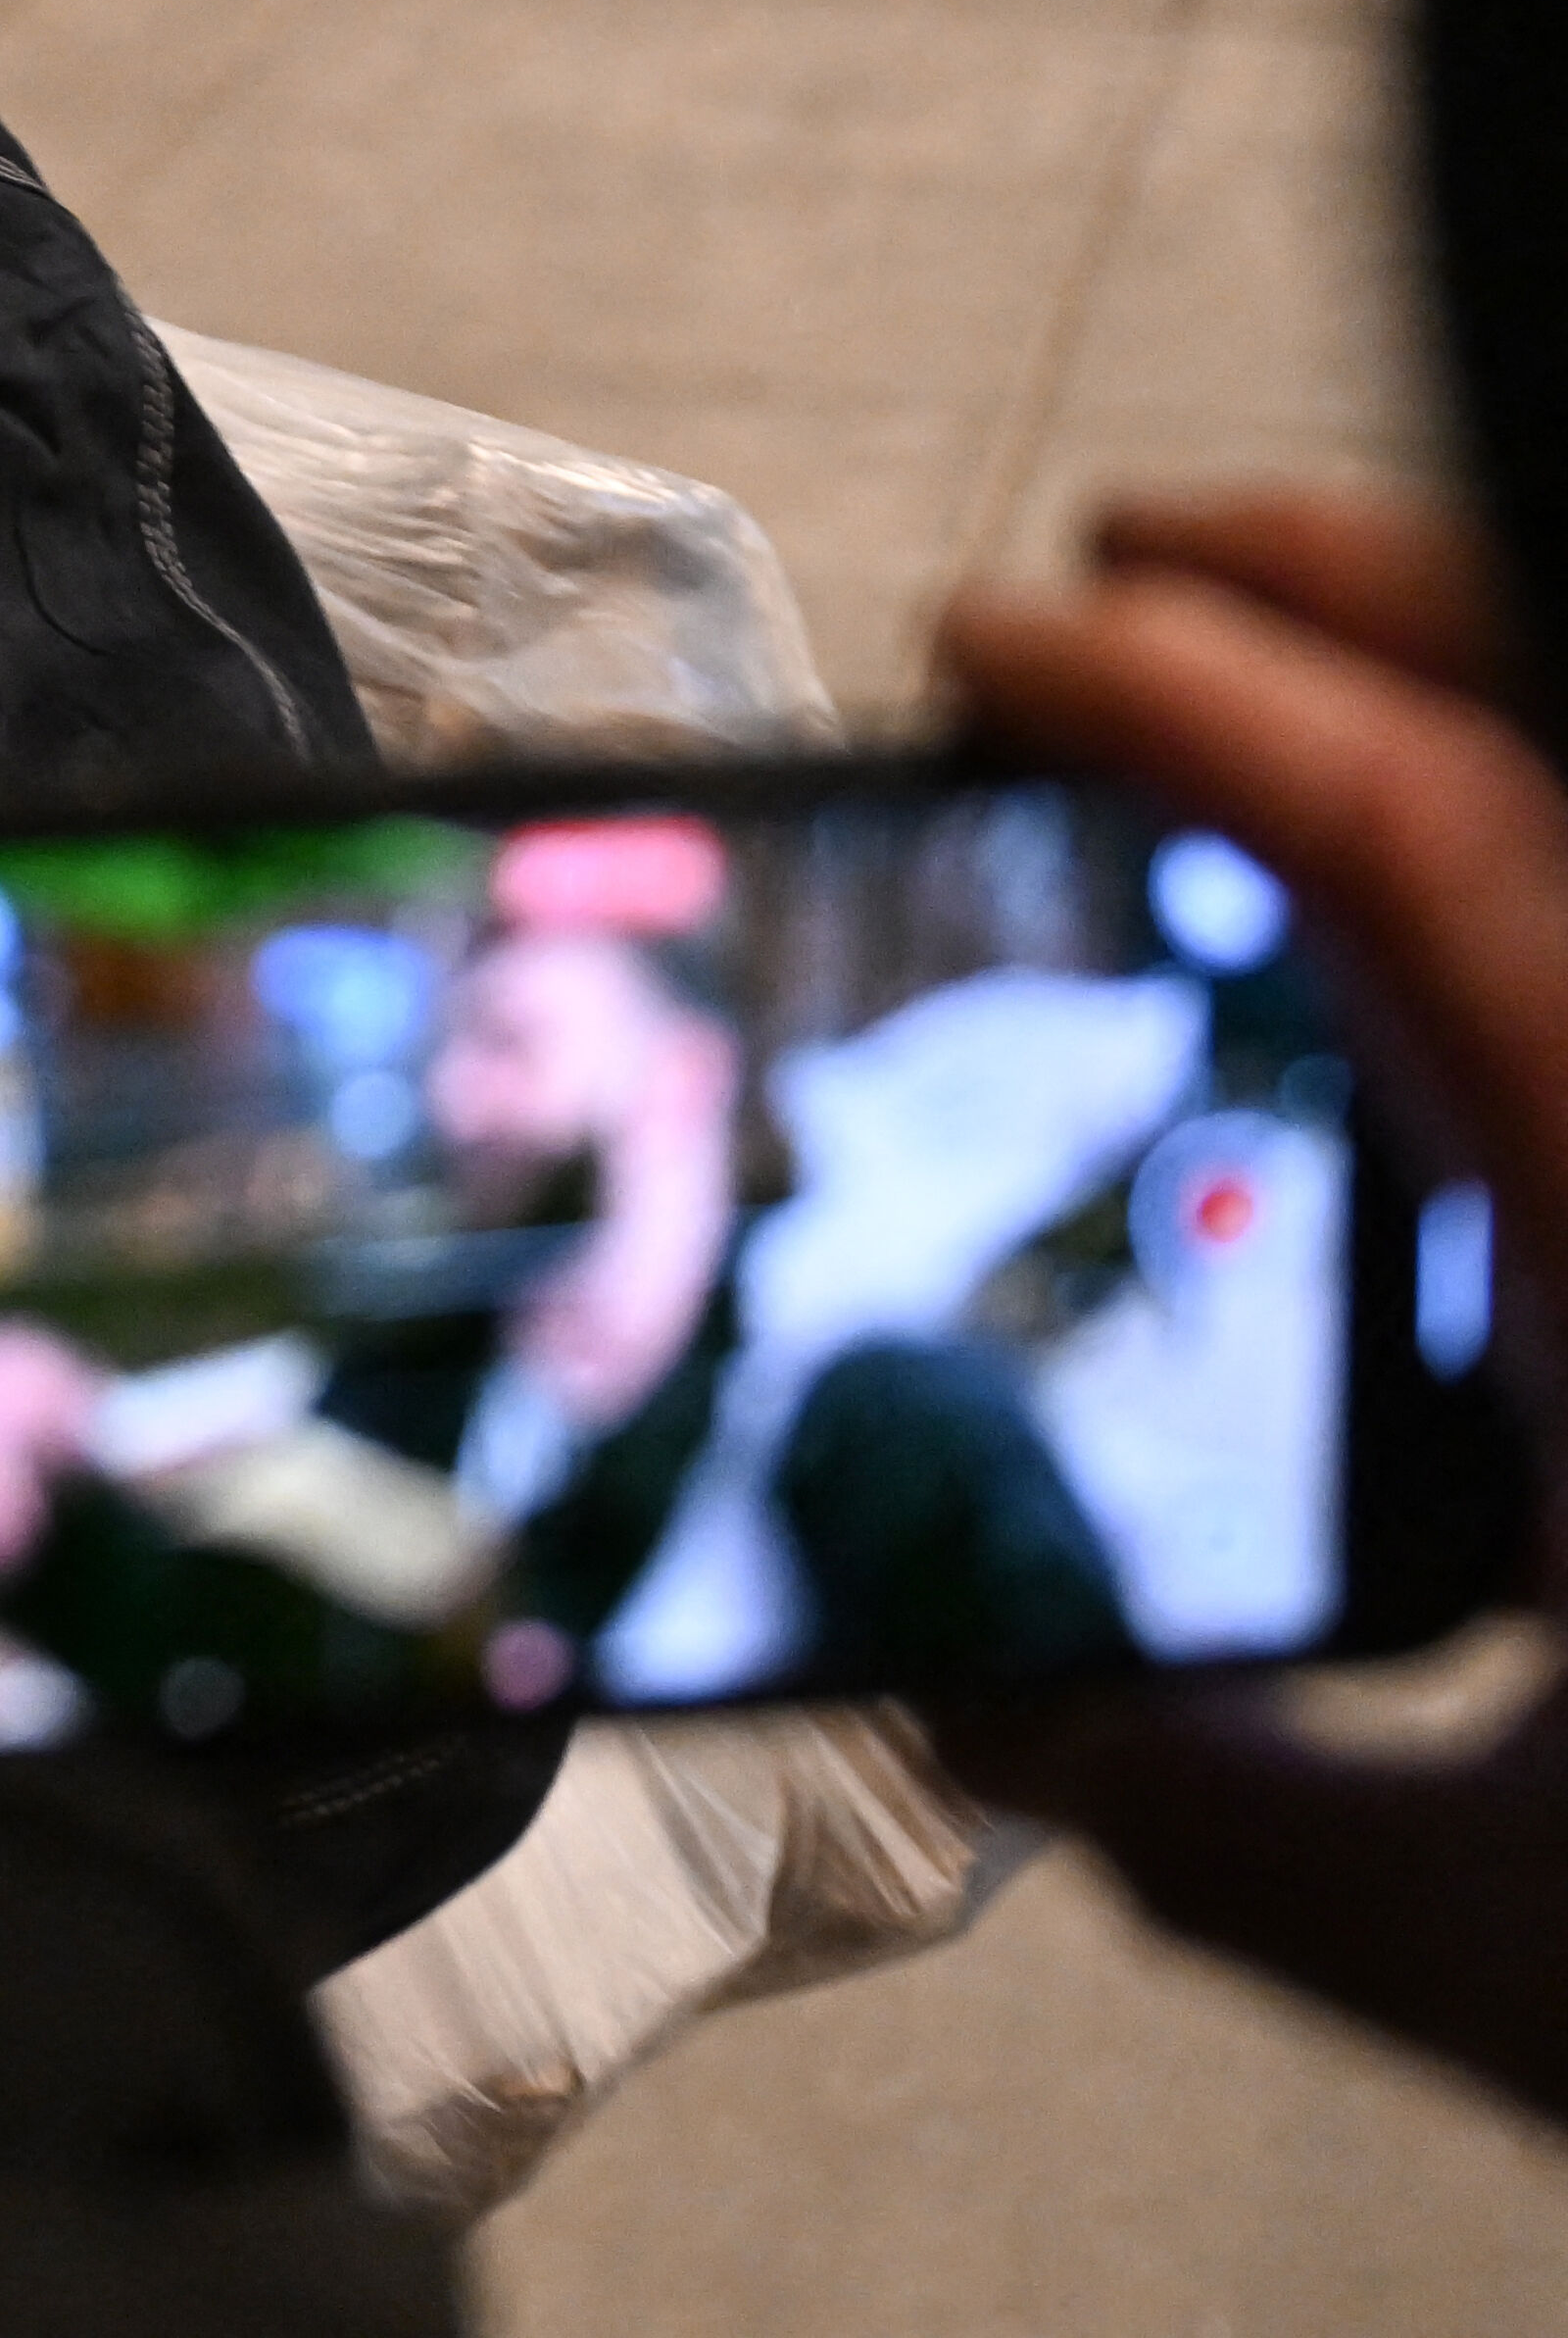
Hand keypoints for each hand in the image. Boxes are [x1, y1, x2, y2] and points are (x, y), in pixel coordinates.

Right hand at [931, 485, 1567, 2125]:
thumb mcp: (1523, 1941)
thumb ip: (1230, 1815)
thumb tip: (1040, 1730)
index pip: (1421, 834)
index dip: (1191, 682)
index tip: (1013, 638)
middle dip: (1343, 588)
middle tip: (1134, 588)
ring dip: (1464, 734)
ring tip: (1290, 735)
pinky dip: (1541, 924)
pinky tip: (1471, 1024)